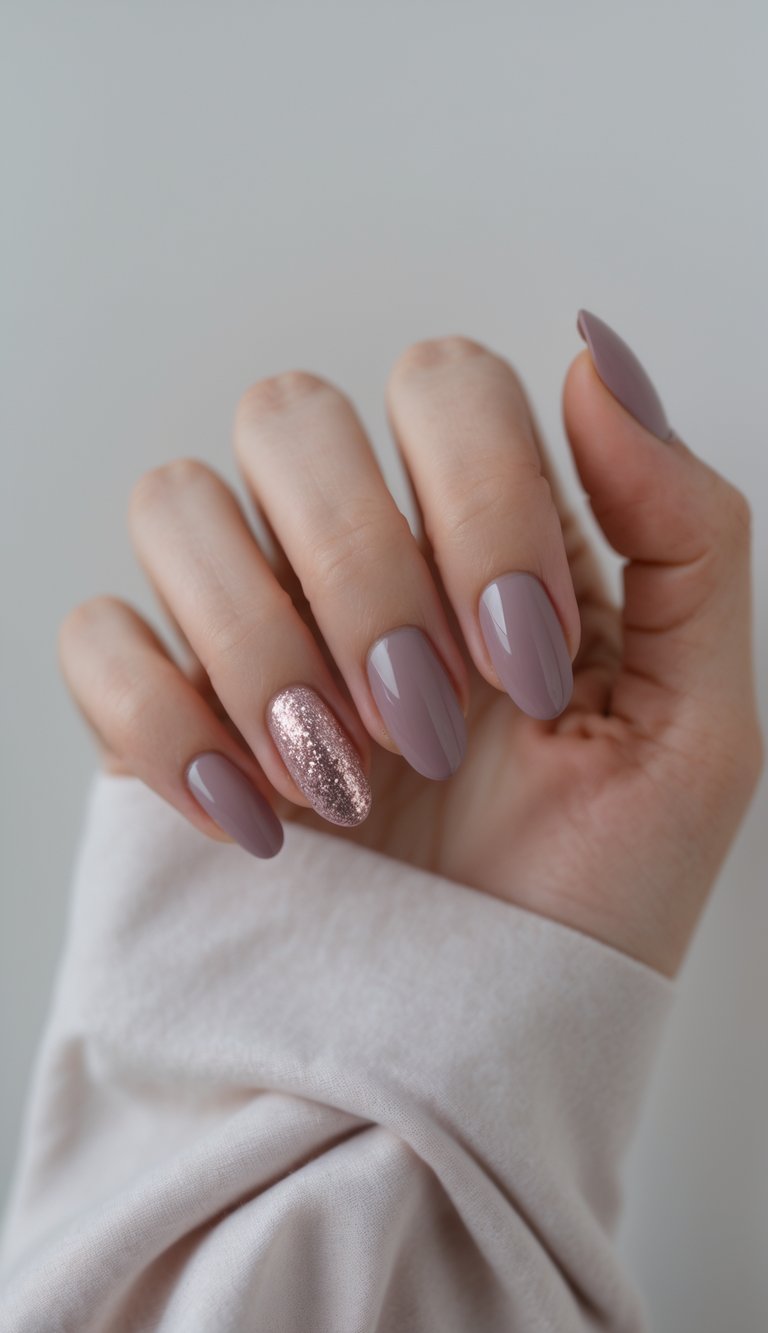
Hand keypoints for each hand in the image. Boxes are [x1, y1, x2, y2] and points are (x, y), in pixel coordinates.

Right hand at [58, 315, 762, 976]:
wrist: (484, 1043)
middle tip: (427, 715)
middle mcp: (355, 558)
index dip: (485, 506)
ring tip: (343, 780)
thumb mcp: (699, 724)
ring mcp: (250, 629)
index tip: (530, 664)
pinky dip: (165, 724)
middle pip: (289, 416)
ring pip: (176, 503)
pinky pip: (97, 637)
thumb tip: (594, 357)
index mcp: (484, 535)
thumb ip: (687, 528)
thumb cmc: (595, 895)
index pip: (443, 385)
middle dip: (366, 573)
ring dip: (263, 648)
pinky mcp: (162, 714)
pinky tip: (256, 822)